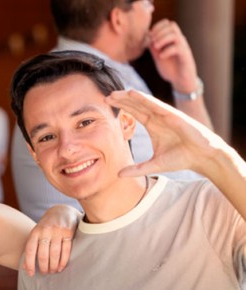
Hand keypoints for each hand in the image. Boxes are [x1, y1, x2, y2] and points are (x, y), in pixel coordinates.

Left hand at [23, 205, 79, 275]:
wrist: (62, 211)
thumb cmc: (46, 227)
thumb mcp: (36, 234)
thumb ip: (31, 248)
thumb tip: (25, 267)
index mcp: (35, 232)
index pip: (30, 250)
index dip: (29, 264)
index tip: (31, 274)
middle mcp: (45, 231)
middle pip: (43, 254)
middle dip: (43, 267)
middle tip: (45, 273)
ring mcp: (57, 232)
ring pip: (55, 254)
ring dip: (53, 266)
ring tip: (53, 271)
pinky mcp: (69, 233)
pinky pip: (66, 250)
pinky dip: (63, 262)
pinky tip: (61, 267)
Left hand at [106, 89, 234, 178]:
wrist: (202, 157)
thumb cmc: (181, 158)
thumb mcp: (154, 165)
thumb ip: (137, 169)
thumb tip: (118, 175)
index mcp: (153, 125)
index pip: (134, 112)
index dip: (121, 106)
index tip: (106, 103)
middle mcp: (158, 117)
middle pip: (137, 105)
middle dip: (122, 100)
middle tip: (106, 96)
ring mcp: (166, 115)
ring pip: (145, 102)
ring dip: (130, 97)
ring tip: (116, 93)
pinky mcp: (175, 116)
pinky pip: (158, 105)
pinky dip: (146, 99)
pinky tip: (134, 94)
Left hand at [148, 20, 199, 94]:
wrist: (181, 80)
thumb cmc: (170, 68)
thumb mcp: (158, 56)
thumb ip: (153, 47)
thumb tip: (146, 38)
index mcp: (173, 39)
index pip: (168, 23)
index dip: (158, 27)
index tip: (150, 36)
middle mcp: (180, 41)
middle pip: (172, 26)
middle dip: (159, 32)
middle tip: (152, 43)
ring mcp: (183, 47)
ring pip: (175, 35)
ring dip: (163, 39)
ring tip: (156, 48)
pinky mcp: (185, 56)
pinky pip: (178, 48)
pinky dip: (167, 51)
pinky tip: (161, 57)